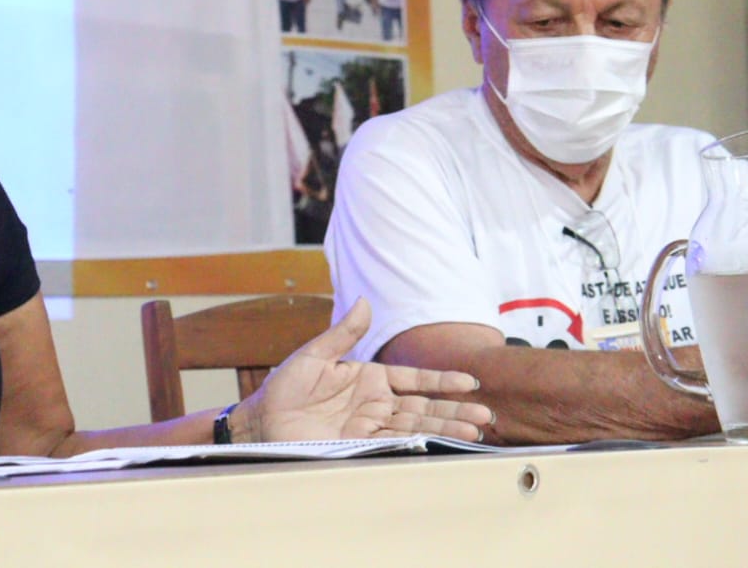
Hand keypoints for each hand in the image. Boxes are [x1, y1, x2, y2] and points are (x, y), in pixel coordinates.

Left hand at [232, 298, 493, 442]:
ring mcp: (370, 426)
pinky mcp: (360, 446)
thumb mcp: (314, 355)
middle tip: (486, 413)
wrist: (261, 422)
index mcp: (368, 378)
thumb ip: (344, 333)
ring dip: (446, 428)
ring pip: (417, 426)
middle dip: (455, 409)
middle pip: (423, 406)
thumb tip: (366, 301)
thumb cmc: (284, 388)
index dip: (441, 380)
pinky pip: (396, 443)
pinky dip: (421, 443)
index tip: (470, 381)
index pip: (414, 378)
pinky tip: (443, 444)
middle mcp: (375, 403)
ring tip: (476, 430)